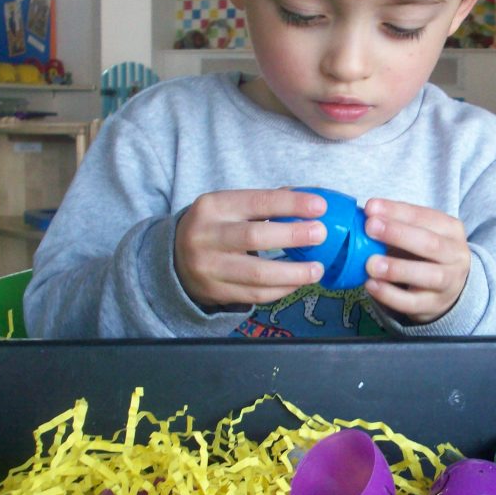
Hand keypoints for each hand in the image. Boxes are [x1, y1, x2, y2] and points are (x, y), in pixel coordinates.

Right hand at [174, 188, 326, 308]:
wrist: (174, 260)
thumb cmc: (215, 228)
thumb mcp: (229, 208)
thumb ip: (264, 204)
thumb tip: (308, 200)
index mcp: (213, 206)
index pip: (257, 202)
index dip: (291, 204)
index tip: (319, 206)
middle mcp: (206, 236)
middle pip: (255, 237)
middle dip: (293, 236)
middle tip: (321, 234)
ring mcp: (208, 267)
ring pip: (257, 274)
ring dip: (293, 273)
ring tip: (317, 269)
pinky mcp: (215, 292)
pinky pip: (255, 294)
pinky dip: (281, 290)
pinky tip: (297, 283)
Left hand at [363, 198, 469, 323]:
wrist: (448, 286)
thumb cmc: (425, 253)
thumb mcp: (417, 233)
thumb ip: (395, 224)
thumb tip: (365, 215)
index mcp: (451, 229)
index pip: (425, 217)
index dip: (397, 211)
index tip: (371, 208)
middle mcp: (456, 255)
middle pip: (430, 244)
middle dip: (398, 234)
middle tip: (370, 228)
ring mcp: (449, 282)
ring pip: (428, 275)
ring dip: (397, 268)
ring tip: (370, 264)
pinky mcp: (435, 305)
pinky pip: (413, 302)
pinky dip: (390, 295)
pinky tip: (371, 285)